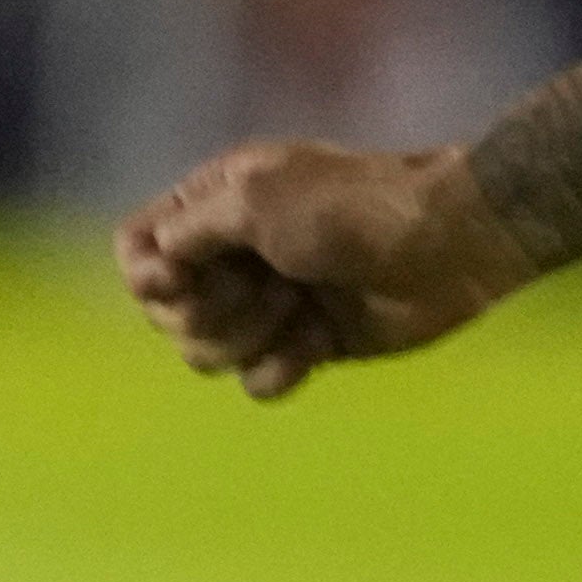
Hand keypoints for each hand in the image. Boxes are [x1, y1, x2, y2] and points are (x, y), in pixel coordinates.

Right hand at [115, 136, 527, 402]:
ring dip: (248, 338)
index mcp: (215, 202)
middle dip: (208, 313)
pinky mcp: (305, 344)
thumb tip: (149, 267)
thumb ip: (185, 231)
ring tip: (298, 309)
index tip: (177, 281)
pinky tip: (317, 346)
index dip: (148, 275)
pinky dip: (281, 369)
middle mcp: (233, 253)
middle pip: (165, 312)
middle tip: (265, 289)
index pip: (137, 246)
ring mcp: (268, 301)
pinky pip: (255, 382)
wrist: (444, 245)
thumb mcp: (253, 200)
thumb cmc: (349, 209)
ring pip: (205, 353)